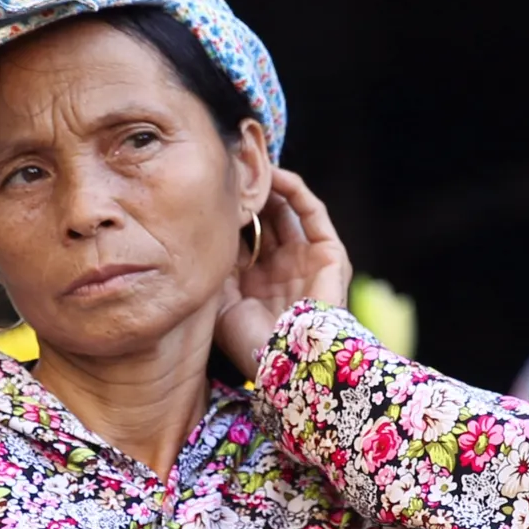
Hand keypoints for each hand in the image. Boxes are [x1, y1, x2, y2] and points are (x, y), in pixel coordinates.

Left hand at [214, 169, 353, 380]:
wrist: (290, 363)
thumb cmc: (252, 344)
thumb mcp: (219, 306)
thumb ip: (213, 272)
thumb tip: (199, 238)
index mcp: (255, 287)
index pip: (240, 242)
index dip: (225, 219)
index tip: (201, 195)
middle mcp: (281, 270)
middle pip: (262, 224)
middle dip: (245, 199)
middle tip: (224, 173)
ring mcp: (305, 260)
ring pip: (286, 212)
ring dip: (267, 188)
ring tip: (246, 166)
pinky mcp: (329, 252)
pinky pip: (311, 211)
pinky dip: (293, 189)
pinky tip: (272, 174)